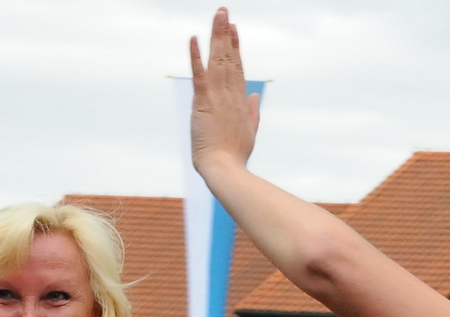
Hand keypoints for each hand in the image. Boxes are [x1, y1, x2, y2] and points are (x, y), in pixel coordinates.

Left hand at [189, 8, 259, 174]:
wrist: (225, 168)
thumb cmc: (234, 155)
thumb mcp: (249, 131)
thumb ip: (253, 111)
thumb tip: (256, 96)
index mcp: (240, 100)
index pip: (238, 68)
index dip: (235, 47)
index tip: (234, 30)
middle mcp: (231, 93)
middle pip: (229, 58)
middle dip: (226, 33)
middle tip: (224, 12)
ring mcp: (218, 96)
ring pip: (217, 60)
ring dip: (217, 36)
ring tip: (218, 16)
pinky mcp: (204, 101)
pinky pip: (198, 74)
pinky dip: (195, 56)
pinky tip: (193, 39)